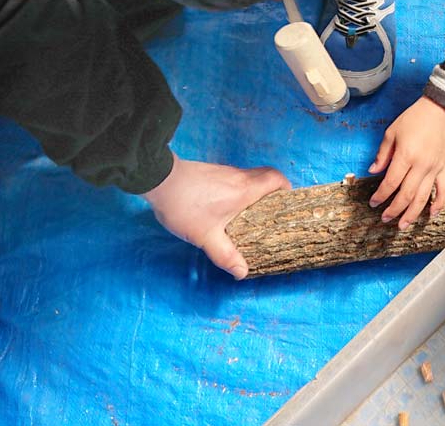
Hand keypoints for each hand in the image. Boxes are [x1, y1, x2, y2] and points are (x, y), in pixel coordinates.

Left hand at [141, 152, 290, 279]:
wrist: (158, 180)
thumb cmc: (185, 206)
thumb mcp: (206, 236)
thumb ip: (225, 255)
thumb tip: (242, 272)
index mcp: (245, 189)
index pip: (277, 179)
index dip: (286, 188)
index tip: (286, 203)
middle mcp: (239, 177)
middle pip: (266, 176)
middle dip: (272, 192)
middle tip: (270, 211)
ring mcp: (224, 172)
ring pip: (249, 178)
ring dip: (254, 192)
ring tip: (249, 214)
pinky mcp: (211, 173)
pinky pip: (234, 179)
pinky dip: (237, 191)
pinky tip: (224, 208)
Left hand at [368, 96, 444, 227]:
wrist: (440, 110)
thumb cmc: (414, 118)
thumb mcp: (392, 132)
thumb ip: (382, 154)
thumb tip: (373, 171)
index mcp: (406, 156)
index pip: (391, 183)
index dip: (380, 195)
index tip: (373, 203)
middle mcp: (421, 165)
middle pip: (406, 195)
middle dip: (394, 210)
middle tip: (385, 218)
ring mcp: (434, 168)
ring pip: (423, 197)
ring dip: (412, 213)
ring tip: (403, 225)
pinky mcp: (444, 168)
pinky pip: (443, 190)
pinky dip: (438, 203)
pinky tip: (431, 214)